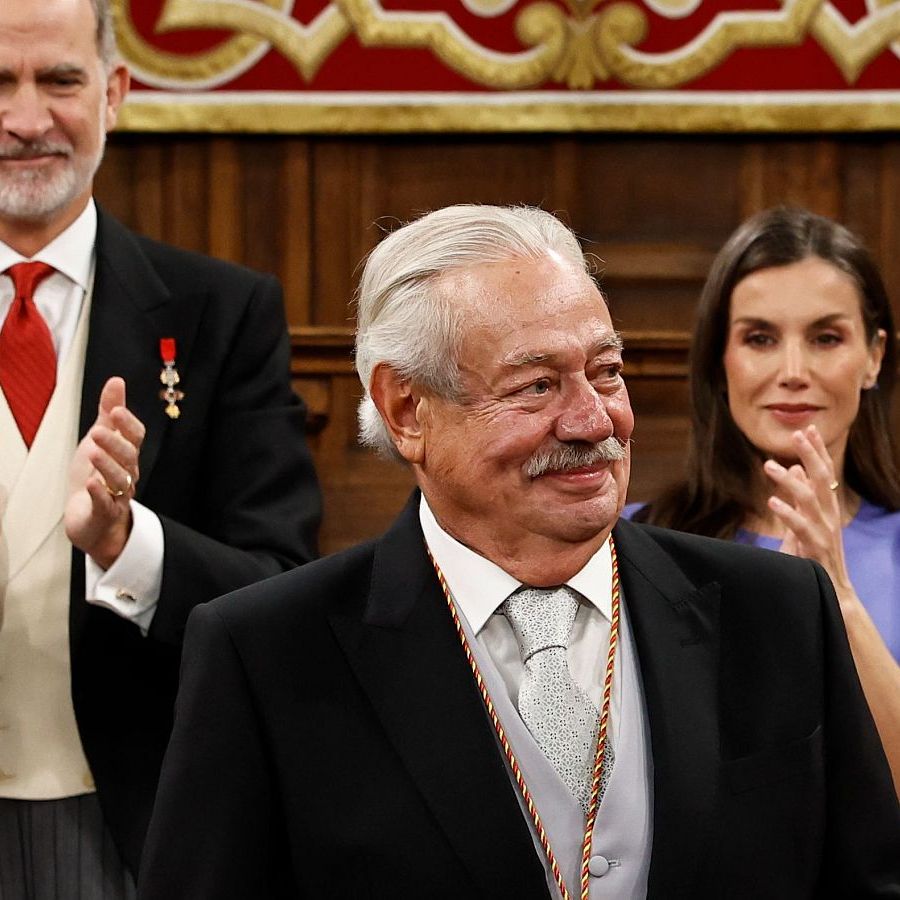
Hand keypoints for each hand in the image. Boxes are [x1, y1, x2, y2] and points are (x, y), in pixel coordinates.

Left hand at [65, 377, 145, 569]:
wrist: (89, 518)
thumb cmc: (96, 475)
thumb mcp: (100, 439)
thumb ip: (109, 412)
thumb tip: (117, 380)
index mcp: (126, 454)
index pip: (135, 437)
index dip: (128, 424)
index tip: (116, 410)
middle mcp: (127, 473)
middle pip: (128, 457)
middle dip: (115, 443)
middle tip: (97, 431)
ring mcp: (118, 494)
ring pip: (120, 480)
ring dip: (107, 465)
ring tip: (92, 452)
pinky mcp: (105, 513)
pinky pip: (106, 504)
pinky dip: (99, 494)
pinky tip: (91, 483)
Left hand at [762, 424, 853, 601]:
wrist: (829, 594)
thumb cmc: (813, 557)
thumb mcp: (803, 521)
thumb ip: (798, 496)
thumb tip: (793, 469)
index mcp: (825, 508)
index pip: (823, 474)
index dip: (816, 451)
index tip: (808, 429)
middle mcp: (828, 515)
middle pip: (823, 479)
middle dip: (811, 455)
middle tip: (797, 435)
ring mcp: (824, 531)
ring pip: (810, 499)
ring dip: (789, 481)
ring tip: (769, 466)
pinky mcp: (815, 548)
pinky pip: (801, 528)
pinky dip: (787, 513)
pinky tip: (772, 501)